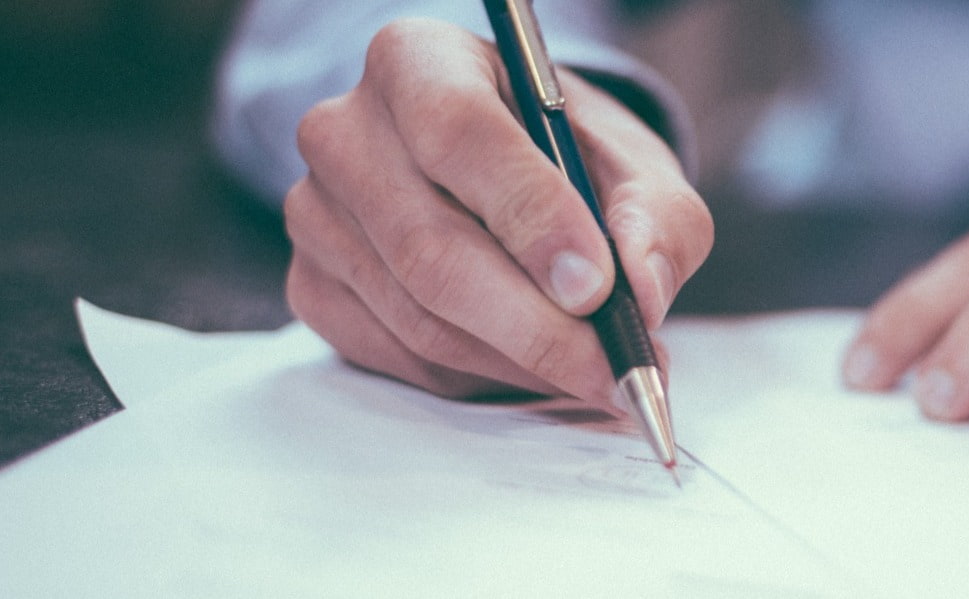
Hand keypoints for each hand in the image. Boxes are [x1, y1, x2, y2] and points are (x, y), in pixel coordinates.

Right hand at [284, 18, 710, 401]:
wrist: (512, 178)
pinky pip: (399, 356)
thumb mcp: (635, 166)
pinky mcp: (312, 285)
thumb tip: (641, 291)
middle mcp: (346, 130)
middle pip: (431, 248)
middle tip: (614, 368)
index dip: (531, 217)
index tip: (596, 287)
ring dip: (519, 362)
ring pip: (419, 317)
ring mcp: (317, 214)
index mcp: (418, 61)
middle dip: (537, 326)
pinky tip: (532, 365)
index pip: (459, 133)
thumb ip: (656, 218)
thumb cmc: (570, 159)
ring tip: (595, 372)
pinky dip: (479, 377)